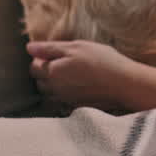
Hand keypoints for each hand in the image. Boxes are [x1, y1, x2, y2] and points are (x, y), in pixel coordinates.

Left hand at [27, 40, 155, 112]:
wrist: (126, 85)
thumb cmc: (103, 61)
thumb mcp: (77, 47)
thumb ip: (50, 48)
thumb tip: (29, 47)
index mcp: (52, 72)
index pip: (34, 67)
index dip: (44, 58)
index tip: (59, 54)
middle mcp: (54, 90)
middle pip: (40, 82)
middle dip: (47, 73)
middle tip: (68, 63)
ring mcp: (65, 101)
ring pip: (50, 93)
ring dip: (56, 85)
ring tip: (75, 76)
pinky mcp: (75, 108)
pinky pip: (62, 101)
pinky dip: (67, 94)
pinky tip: (81, 87)